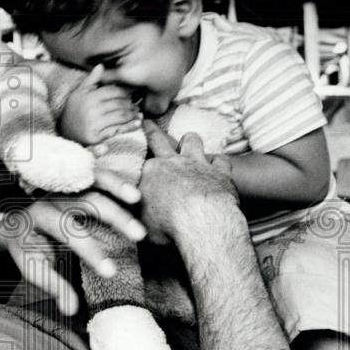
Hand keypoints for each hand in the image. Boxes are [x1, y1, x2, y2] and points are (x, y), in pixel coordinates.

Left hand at [0, 169, 144, 315]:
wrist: (14, 222)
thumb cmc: (26, 248)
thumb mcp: (33, 267)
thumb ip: (52, 285)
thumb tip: (71, 309)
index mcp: (39, 216)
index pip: (68, 231)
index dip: (90, 251)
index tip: (111, 271)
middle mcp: (52, 195)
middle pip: (86, 200)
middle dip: (113, 216)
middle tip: (140, 235)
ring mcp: (64, 183)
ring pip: (91, 178)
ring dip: (116, 186)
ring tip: (138, 199)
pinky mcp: (74, 179)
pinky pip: (94, 170)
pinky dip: (112, 174)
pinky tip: (131, 181)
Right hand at [60, 64, 141, 145]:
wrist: (64, 131)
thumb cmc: (74, 110)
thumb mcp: (79, 93)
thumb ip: (91, 80)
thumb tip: (101, 65)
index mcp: (90, 97)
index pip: (114, 92)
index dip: (125, 93)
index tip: (130, 95)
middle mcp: (92, 109)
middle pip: (120, 104)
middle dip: (131, 105)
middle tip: (136, 106)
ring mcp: (95, 124)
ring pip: (121, 117)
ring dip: (133, 115)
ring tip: (137, 114)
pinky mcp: (97, 136)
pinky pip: (118, 130)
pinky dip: (130, 127)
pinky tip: (137, 124)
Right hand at [138, 120, 239, 245]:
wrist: (202, 224)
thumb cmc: (169, 227)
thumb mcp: (142, 222)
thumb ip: (137, 212)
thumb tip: (130, 213)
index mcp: (149, 172)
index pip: (137, 159)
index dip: (133, 154)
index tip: (129, 150)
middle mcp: (171, 162)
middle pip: (159, 139)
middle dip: (151, 130)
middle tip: (146, 122)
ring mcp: (197, 164)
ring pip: (193, 140)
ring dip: (190, 142)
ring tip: (189, 144)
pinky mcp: (220, 172)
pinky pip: (221, 160)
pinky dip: (219, 164)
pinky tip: (218, 168)